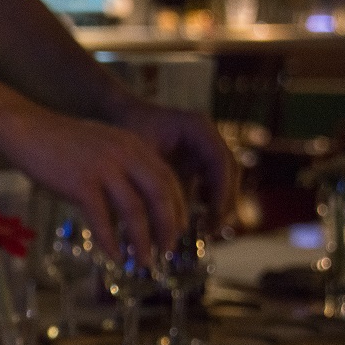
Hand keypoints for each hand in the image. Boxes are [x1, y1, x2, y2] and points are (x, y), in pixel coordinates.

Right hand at [2, 110, 187, 258]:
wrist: (29, 130)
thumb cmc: (62, 142)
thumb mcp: (105, 145)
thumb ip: (125, 165)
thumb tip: (138, 199)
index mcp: (134, 146)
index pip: (168, 179)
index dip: (178, 208)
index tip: (176, 231)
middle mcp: (125, 155)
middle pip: (159, 195)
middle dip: (168, 227)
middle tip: (168, 250)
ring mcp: (103, 169)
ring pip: (134, 211)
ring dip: (141, 240)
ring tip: (143, 261)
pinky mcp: (81, 184)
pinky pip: (102, 219)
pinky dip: (110, 241)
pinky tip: (112, 257)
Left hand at [114, 102, 239, 233]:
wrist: (116, 116)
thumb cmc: (125, 132)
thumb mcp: (138, 156)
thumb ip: (156, 183)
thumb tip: (166, 222)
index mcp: (197, 127)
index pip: (220, 161)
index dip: (221, 191)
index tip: (215, 216)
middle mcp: (206, 134)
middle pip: (228, 170)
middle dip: (224, 200)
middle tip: (215, 228)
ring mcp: (203, 145)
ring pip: (221, 178)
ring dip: (218, 202)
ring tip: (208, 228)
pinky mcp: (195, 157)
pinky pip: (209, 180)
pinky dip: (206, 199)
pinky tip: (196, 218)